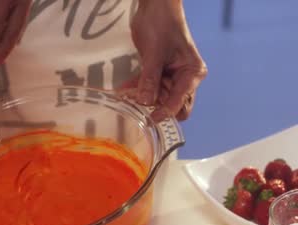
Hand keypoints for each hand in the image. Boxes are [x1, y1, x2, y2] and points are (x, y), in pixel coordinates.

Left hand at [130, 0, 207, 120]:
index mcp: (192, 73)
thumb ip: (150, 79)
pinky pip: (149, 89)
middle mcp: (185, 78)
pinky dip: (138, 90)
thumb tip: (145, 102)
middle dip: (156, 108)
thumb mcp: (154, 53)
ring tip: (126, 96)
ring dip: (143, 100)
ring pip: (158, 99)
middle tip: (136, 106)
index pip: (180, 102)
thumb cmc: (161, 25)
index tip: (149, 120)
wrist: (155, 7)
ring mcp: (171, 77)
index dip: (165, 112)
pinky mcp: (159, 74)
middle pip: (173, 105)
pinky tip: (125, 90)